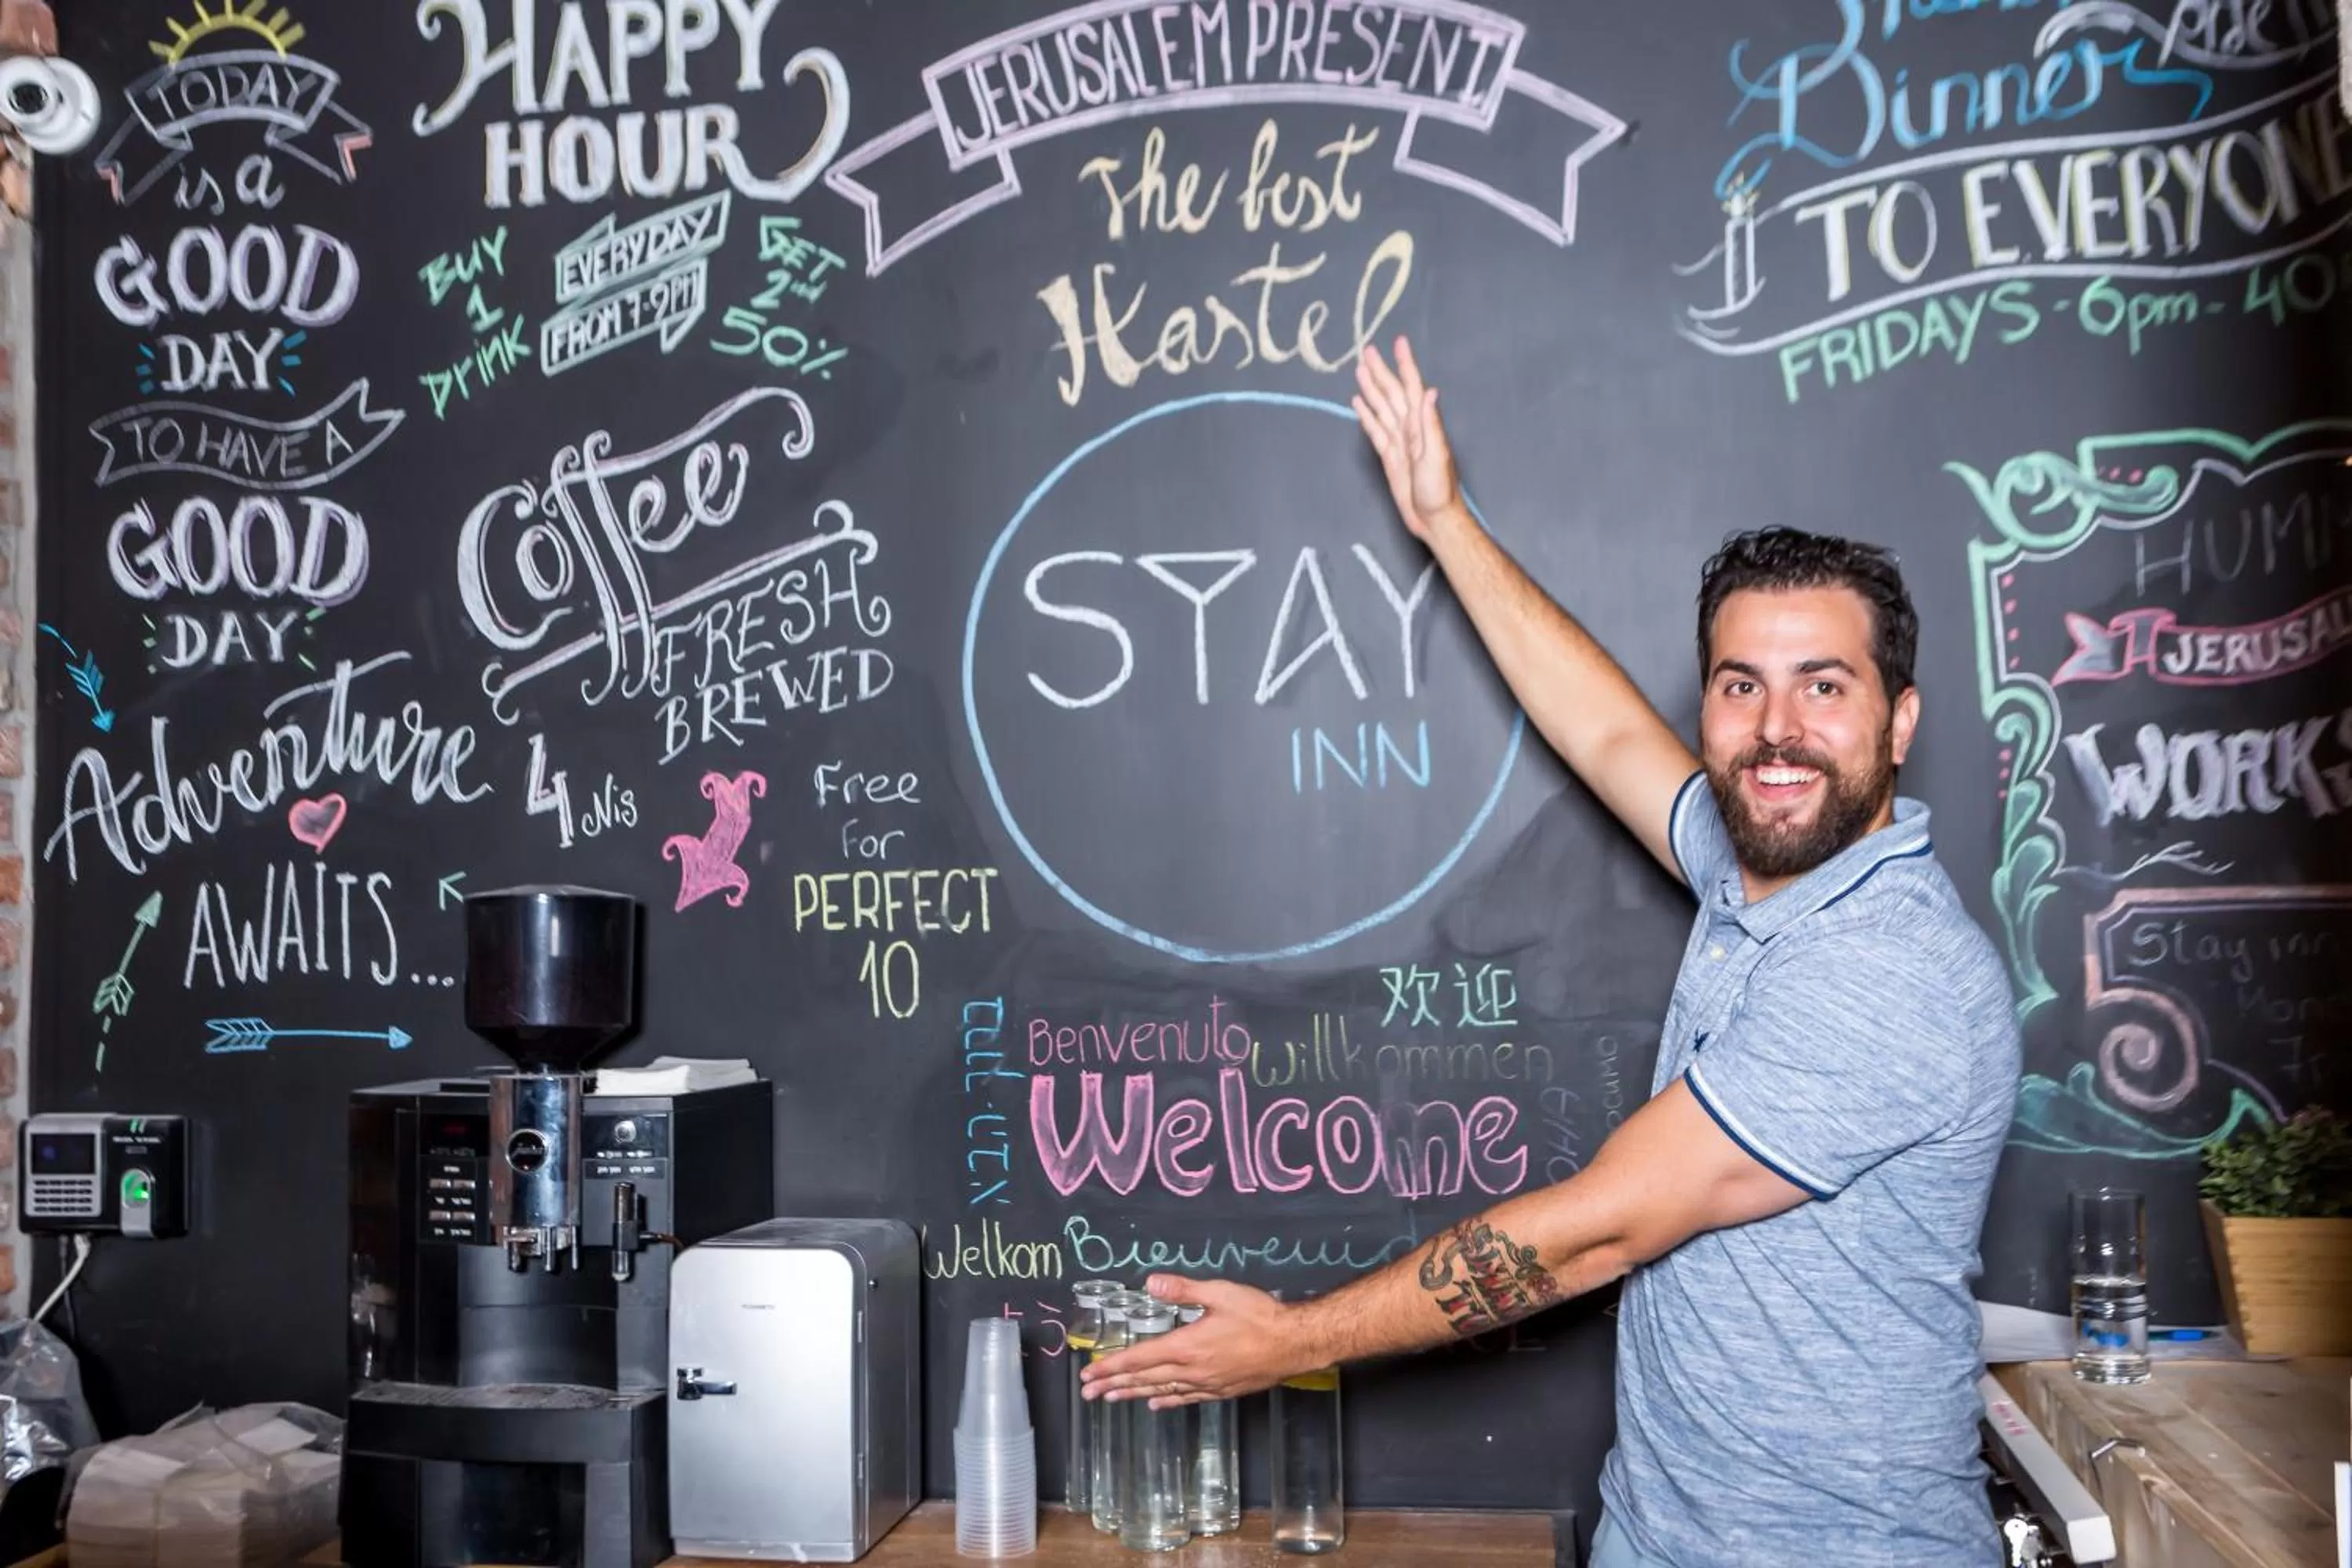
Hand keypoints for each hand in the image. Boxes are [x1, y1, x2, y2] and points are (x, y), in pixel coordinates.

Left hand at [1078, 1275, 1310, 1409]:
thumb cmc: (1260, 1315)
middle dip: (1114, 1385)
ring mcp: (1207, 1384)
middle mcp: (1192, 1371)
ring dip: (1134, 1395)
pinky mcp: (1222, 1391)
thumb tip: (1151, 1283)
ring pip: (1162, 1392)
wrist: (1295, 1343)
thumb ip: (1184, 1290)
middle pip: (1145, 1380)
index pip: (1139, 1359)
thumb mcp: (1221, 1293)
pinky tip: (1156, 1405)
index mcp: (1187, 1346)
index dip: (1111, 1366)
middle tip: (1088, 1393)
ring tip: (1111, 1399)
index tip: (1089, 1373)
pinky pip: (1186, 1399)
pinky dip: (1167, 1401)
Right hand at [1354, 335, 1462, 542]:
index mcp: (1421, 425)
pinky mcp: (1390, 456)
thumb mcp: (1437, 456)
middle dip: (1381, 371)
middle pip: (1392, 394)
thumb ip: (1431, 424)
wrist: (1433, 518)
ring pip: (1382, 408)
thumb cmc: (1439, 491)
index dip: (1405, 365)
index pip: (1411, 387)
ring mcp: (1399, 441)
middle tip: (1368, 350)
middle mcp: (1410, 429)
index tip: (1399, 343)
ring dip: (1372, 388)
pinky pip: (1376, 430)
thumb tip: (1429, 392)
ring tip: (1360, 369)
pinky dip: (1367, 415)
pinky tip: (1360, 403)